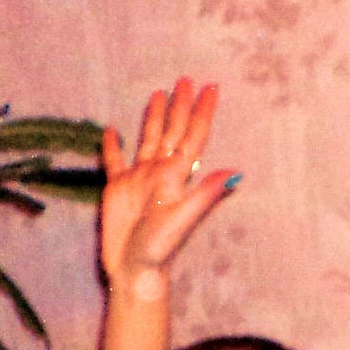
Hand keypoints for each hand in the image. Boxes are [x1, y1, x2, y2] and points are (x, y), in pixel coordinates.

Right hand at [99, 79, 235, 296]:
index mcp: (177, 175)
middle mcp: (160, 172)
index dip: (203, 113)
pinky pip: (115, 160)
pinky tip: (113, 130)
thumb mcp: (183, 220)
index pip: (194, 137)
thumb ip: (206, 195)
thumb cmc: (160, 249)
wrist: (133, 270)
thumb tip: (236, 173)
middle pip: (172, 131)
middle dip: (181, 106)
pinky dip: (114, 145)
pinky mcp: (117, 188)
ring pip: (148, 139)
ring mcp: (138, 178)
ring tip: (158, 92)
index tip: (211, 87)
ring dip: (154, 116)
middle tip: (187, 79)